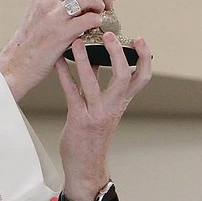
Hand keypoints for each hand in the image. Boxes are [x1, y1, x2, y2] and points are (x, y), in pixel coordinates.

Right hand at [0, 0, 118, 100]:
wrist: (16, 65)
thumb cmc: (32, 44)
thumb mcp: (41, 15)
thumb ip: (60, 4)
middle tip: (112, 2)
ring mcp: (53, 14)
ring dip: (101, 5)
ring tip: (102, 15)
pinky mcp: (60, 32)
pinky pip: (89, 19)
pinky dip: (98, 21)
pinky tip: (96, 27)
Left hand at [56, 31, 151, 200]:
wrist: (86, 165)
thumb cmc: (94, 132)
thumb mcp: (103, 106)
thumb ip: (101, 82)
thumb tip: (97, 55)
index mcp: (122, 102)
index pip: (142, 78)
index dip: (144, 58)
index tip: (140, 38)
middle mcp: (113, 106)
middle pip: (123, 77)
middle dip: (118, 54)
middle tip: (109, 35)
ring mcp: (96, 113)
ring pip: (93, 83)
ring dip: (84, 61)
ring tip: (77, 42)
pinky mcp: (78, 119)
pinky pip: (71, 92)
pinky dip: (63, 75)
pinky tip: (56, 61)